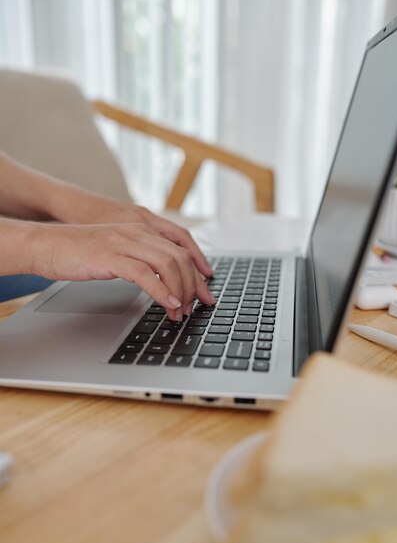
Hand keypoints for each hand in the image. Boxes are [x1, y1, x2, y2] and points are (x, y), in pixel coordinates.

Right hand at [28, 221, 215, 319]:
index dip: (197, 272)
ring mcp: (123, 243)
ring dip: (181, 291)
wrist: (44, 245)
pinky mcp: (110, 256)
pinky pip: (146, 275)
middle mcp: (136, 233)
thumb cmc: (76, 252)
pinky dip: (162, 292)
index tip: (205, 293)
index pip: (180, 249)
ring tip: (182, 311)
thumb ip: (138, 260)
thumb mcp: (115, 252)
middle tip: (197, 306)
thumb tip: (159, 282)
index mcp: (140, 231)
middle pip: (180, 257)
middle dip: (194, 285)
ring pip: (168, 264)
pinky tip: (169, 305)